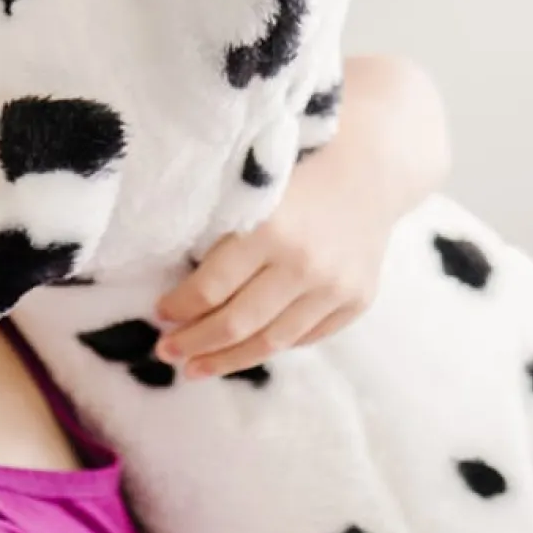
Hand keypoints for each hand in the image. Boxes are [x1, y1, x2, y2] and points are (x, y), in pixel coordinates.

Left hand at [152, 157, 388, 379]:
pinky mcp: (356, 300)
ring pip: (271, 342)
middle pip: (237, 323)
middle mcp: (304, 264)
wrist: (373, 165)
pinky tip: (247, 349)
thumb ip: (223, 235)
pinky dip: (271, 345)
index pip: (211, 288)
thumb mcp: (253, 188)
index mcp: (271, 228)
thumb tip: (180, 292)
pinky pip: (304, 337)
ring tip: (197, 368)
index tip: (160, 315)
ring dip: (228, 360)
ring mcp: (334, 287)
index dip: (179, 307)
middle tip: (167, 352)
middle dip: (195, 343)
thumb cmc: (299, 165)